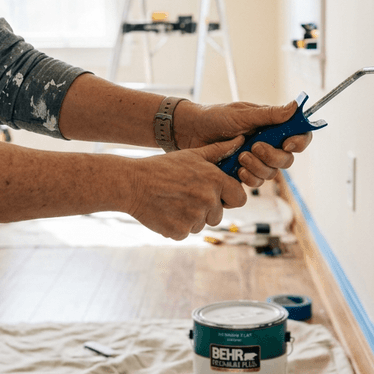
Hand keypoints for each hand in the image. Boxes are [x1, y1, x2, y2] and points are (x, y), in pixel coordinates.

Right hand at [127, 137, 247, 239]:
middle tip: (185, 196)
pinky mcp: (179, 231)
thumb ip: (219, 150)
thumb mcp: (192, 154)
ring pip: (200, 225)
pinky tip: (165, 211)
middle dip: (206, 210)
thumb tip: (241, 140)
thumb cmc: (163, 167)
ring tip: (172, 202)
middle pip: (218, 215)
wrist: (132, 183)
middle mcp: (208, 200)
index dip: (229, 198)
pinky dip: (176, 226)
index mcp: (215, 181)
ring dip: (190, 218)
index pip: (239, 198)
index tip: (218, 196)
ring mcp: (194, 217)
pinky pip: (185, 233)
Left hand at [174, 100, 312, 186]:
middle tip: (255, 147)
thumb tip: (295, 106)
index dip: (300, 142)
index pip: (298, 136)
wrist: (190, 132)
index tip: (288, 143)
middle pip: (287, 159)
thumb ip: (269, 115)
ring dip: (258, 167)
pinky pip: (256, 182)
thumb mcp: (242, 114)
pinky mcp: (243, 173)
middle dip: (273, 156)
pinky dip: (249, 178)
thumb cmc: (215, 117)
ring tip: (240, 157)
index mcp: (271, 128)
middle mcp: (268, 145)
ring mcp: (256, 160)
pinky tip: (237, 169)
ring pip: (271, 173)